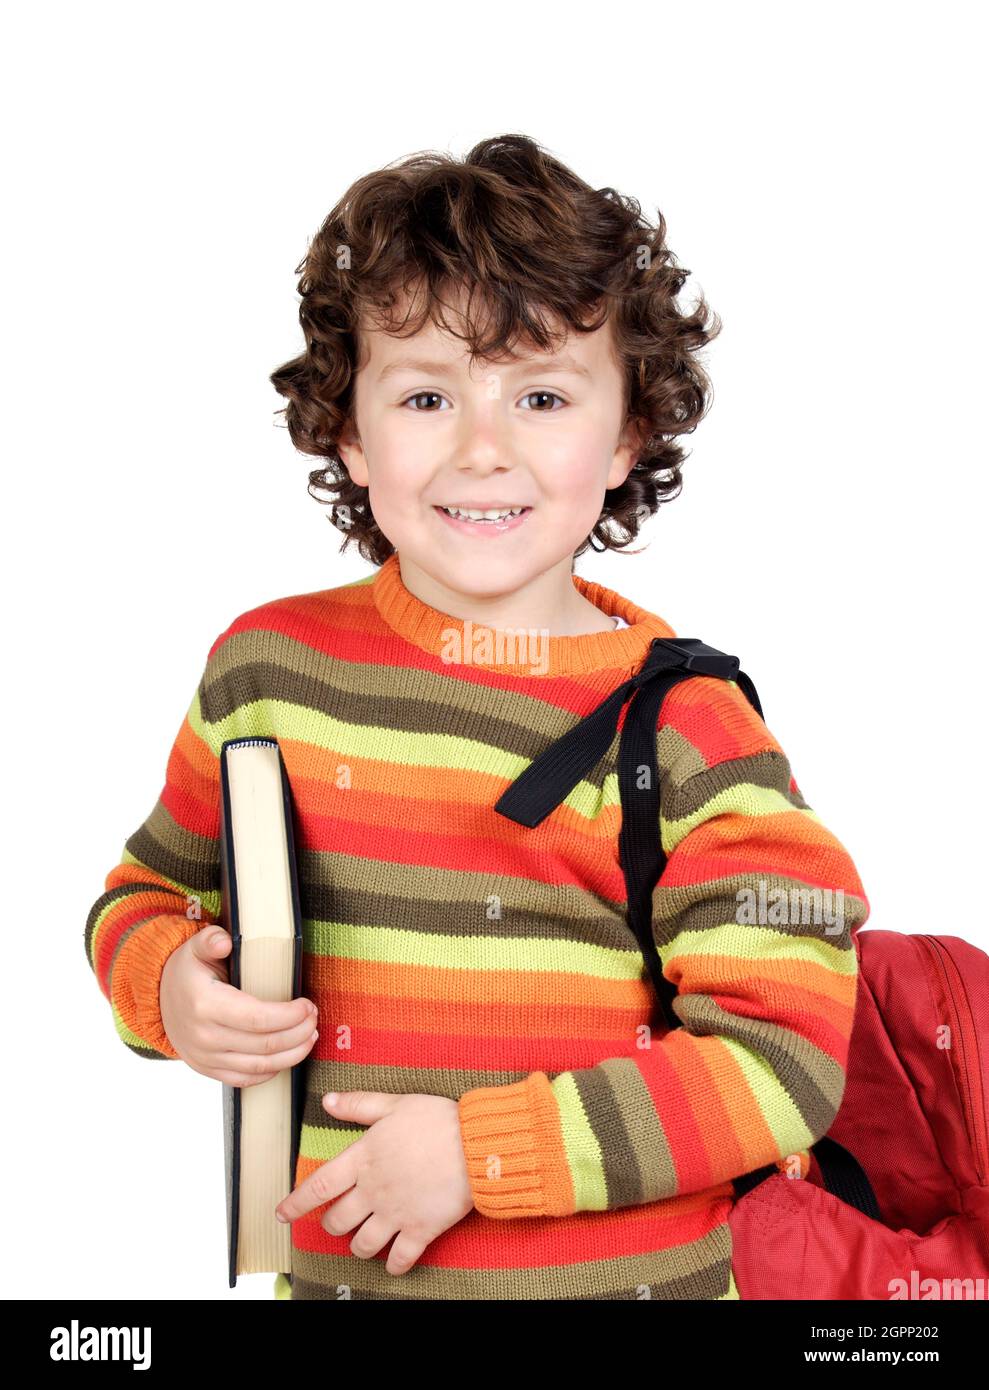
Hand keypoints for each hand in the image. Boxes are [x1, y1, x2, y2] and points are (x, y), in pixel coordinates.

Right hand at [160, 922, 318, 1084]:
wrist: (160, 1001)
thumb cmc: (186, 972)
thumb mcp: (195, 948)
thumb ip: (211, 940)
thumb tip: (225, 941)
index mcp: (206, 1005)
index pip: (258, 1019)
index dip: (290, 1016)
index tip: (308, 1005)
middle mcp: (205, 1036)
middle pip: (265, 1045)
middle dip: (299, 1033)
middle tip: (314, 1018)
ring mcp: (206, 1057)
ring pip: (260, 1067)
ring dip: (292, 1054)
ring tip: (310, 1037)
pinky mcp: (208, 1070)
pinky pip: (245, 1080)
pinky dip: (271, 1072)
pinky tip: (287, 1056)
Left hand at [274, 1090, 474, 1276]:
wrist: (476, 1144)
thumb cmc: (437, 1120)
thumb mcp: (395, 1104)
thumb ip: (360, 1104)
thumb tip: (328, 1101)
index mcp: (363, 1160)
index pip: (318, 1186)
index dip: (295, 1204)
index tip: (281, 1215)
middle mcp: (373, 1191)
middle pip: (337, 1221)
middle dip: (332, 1225)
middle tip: (337, 1222)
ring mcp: (395, 1214)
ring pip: (362, 1245)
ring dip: (359, 1246)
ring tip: (364, 1241)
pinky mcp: (420, 1230)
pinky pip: (400, 1259)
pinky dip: (394, 1265)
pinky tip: (395, 1262)